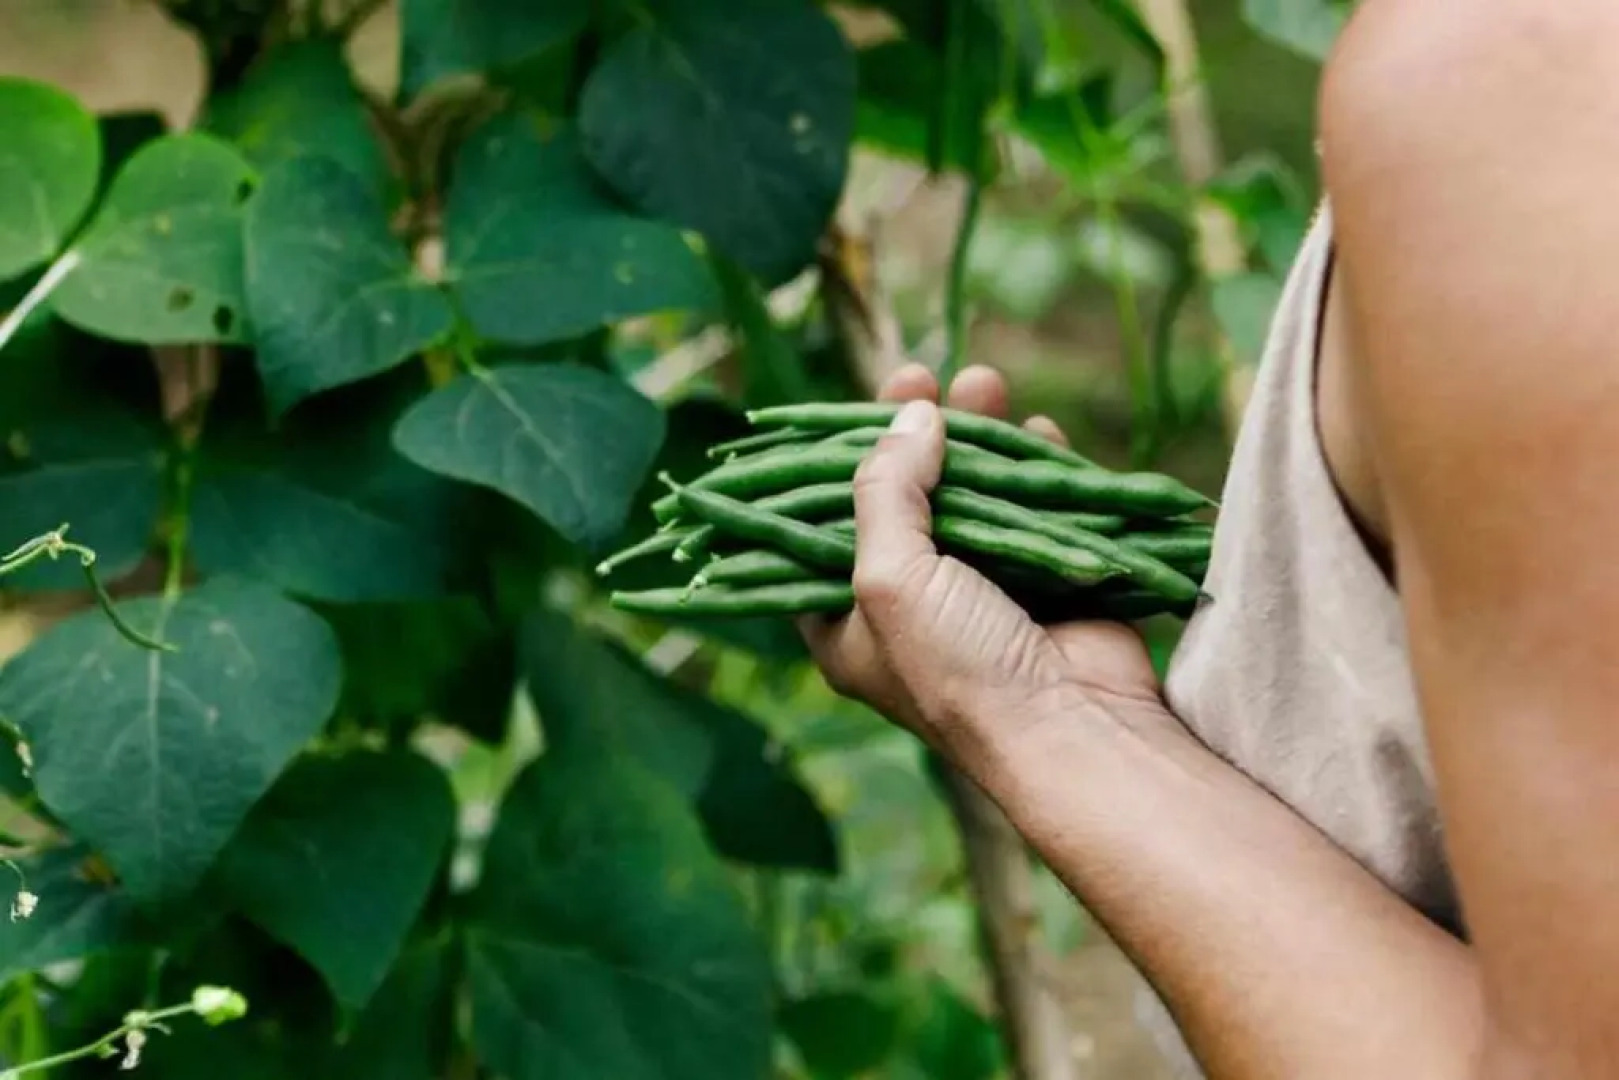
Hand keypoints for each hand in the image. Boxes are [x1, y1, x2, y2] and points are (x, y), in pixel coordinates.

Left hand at [799, 364, 1169, 772]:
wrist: (1076, 730)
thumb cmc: (961, 669)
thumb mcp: (890, 576)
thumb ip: (886, 488)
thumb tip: (912, 415)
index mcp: (847, 620)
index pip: (824, 523)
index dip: (837, 460)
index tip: (853, 405)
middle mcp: (909, 605)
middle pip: (902, 497)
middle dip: (914, 434)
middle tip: (921, 375)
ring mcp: (979, 591)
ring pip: (970, 493)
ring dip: (977, 436)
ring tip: (984, 380)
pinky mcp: (1043, 579)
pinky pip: (1033, 507)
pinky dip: (1035, 467)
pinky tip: (1035, 428)